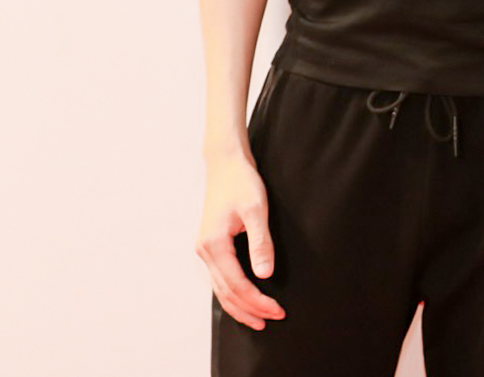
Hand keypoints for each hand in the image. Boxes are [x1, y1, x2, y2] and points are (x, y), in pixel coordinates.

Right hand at [196, 152, 285, 329]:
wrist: (226, 164)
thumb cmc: (242, 183)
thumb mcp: (256, 210)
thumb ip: (261, 243)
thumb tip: (265, 275)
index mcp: (214, 245)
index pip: (237, 285)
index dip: (258, 301)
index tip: (278, 310)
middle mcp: (204, 251)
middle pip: (226, 293)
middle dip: (250, 310)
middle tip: (273, 320)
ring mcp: (205, 249)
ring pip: (220, 289)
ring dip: (240, 306)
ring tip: (259, 319)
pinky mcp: (210, 245)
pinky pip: (220, 278)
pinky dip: (232, 293)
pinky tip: (245, 299)